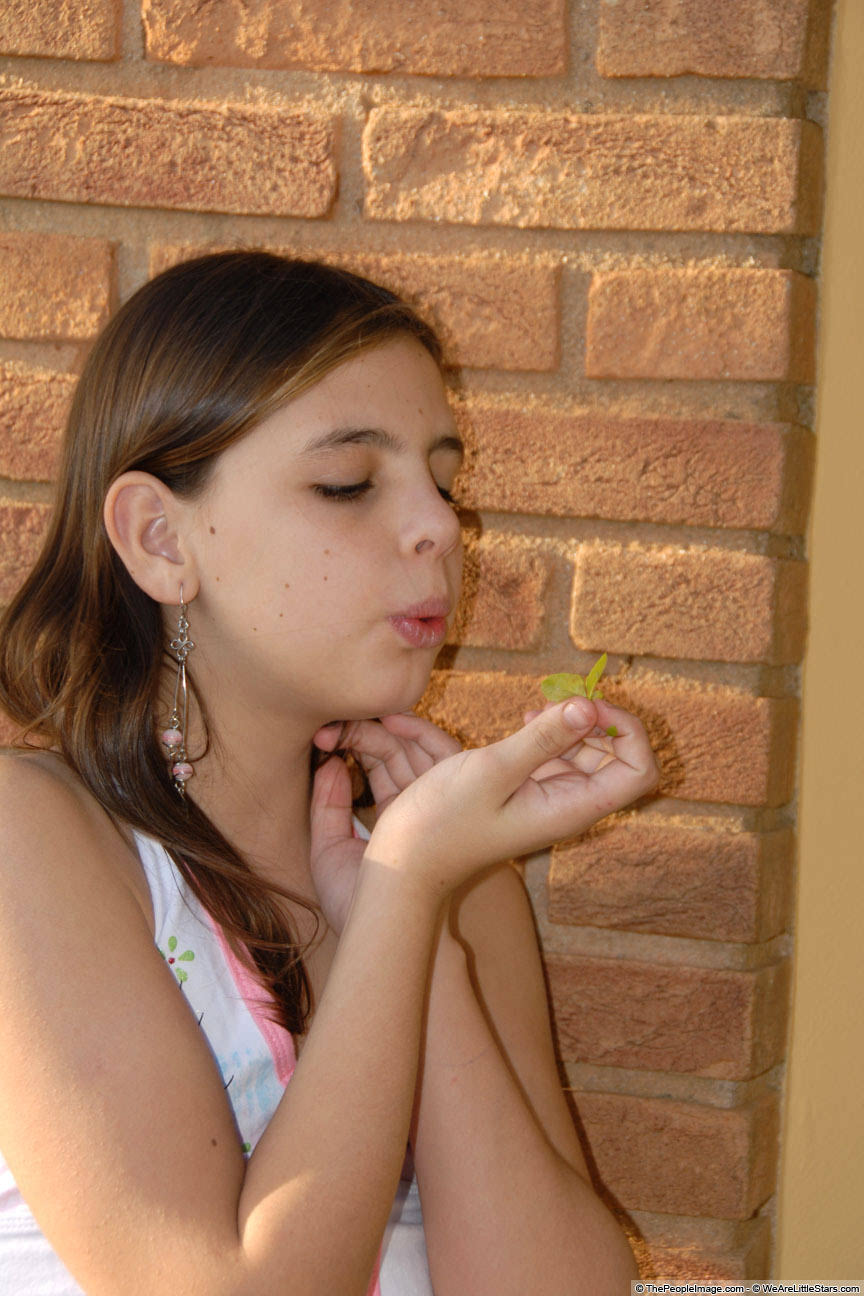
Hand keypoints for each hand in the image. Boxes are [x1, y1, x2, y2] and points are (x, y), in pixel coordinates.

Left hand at [308, 714, 460, 933]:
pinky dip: (417, 730)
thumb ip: (327, 806)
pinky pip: (441, 751)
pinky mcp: (449, 794)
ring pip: (414, 747)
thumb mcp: (328, 848)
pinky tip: (388, 721)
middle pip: (394, 751)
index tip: (323, 734)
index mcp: (390, 819)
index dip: (353, 743)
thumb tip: (331, 764)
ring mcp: (433, 799)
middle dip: (363, 730)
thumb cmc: (356, 900)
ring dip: (384, 726)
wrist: (387, 927)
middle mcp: (415, 806)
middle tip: (332, 725)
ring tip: (351, 718)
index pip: (376, 766)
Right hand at [365, 696, 659, 894]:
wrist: (407, 861)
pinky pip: (557, 755)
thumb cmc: (443, 823)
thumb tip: (586, 706)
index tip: (585, 705)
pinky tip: (523, 718)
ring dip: (571, 723)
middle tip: (558, 696)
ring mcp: (549, 798)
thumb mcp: (492, 771)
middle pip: (617, 756)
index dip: (626, 730)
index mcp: (573, 807)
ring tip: (536, 707)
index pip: (639, 770)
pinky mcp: (528, 790)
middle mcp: (569, 804)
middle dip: (597, 720)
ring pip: (587, 751)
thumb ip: (541, 738)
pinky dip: (549, 732)